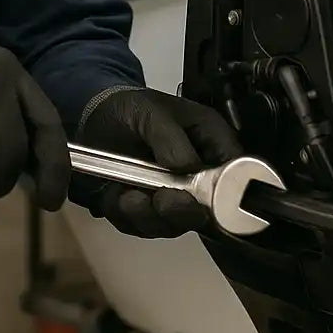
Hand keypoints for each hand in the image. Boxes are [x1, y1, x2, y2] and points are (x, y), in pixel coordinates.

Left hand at [75, 86, 243, 237]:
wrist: (97, 114)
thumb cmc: (133, 106)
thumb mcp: (152, 111)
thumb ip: (170, 138)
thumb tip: (186, 166)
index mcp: (211, 144)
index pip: (236, 175)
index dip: (226, 192)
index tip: (204, 196)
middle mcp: (197, 175)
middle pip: (205, 211)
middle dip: (182, 212)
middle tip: (164, 200)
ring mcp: (172, 196)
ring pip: (172, 225)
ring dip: (150, 217)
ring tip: (131, 197)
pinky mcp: (145, 209)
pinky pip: (141, 226)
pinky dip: (128, 218)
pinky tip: (119, 197)